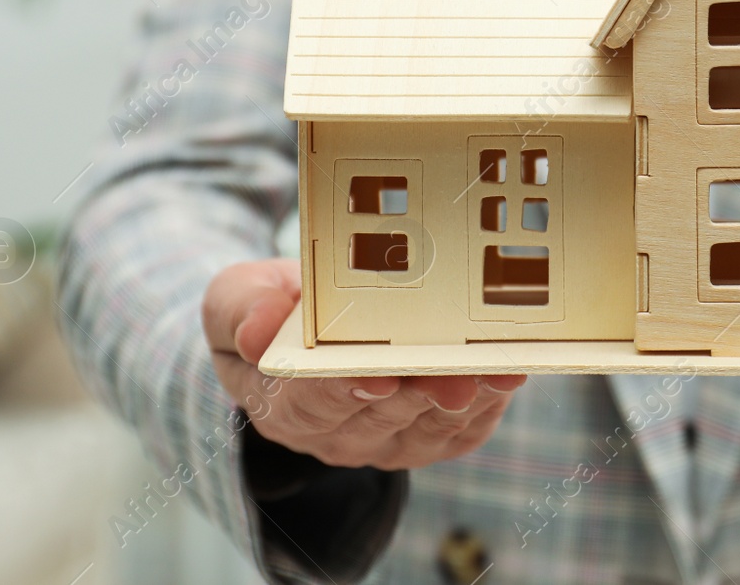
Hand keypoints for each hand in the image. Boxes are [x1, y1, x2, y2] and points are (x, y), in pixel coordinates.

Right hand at [202, 258, 525, 468]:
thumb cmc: (270, 310)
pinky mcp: (426, 437)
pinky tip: (505, 375)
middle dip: (419, 391)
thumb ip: (240, 312)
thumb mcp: (233, 298)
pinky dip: (487, 404)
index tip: (375, 374)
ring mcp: (384, 442)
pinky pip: (459, 432)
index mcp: (281, 406)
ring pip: (428, 426)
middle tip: (453, 371)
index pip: (311, 403)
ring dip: (465, 398)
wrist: (303, 332)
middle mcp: (335, 436)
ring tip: (492, 369)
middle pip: (382, 415)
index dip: (344, 390)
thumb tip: (258, 332)